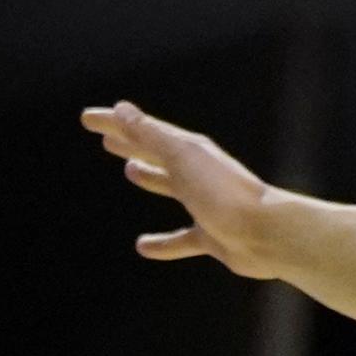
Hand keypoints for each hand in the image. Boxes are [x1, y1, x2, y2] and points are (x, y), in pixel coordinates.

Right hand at [80, 102, 285, 276]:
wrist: (266, 233)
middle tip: (107, 138)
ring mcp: (205, 204)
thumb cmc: (224, 193)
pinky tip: (143, 246)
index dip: (116, 123)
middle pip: (158, 153)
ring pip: (171, 187)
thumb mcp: (182, 158)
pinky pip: (181, 239)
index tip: (88, 117)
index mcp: (191, 152)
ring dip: (150, 178)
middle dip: (132, 143)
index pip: (145, 131)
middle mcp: (198, 174)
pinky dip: (163, 243)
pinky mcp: (211, 235)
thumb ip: (151, 135)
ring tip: (129, 170)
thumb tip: (121, 109)